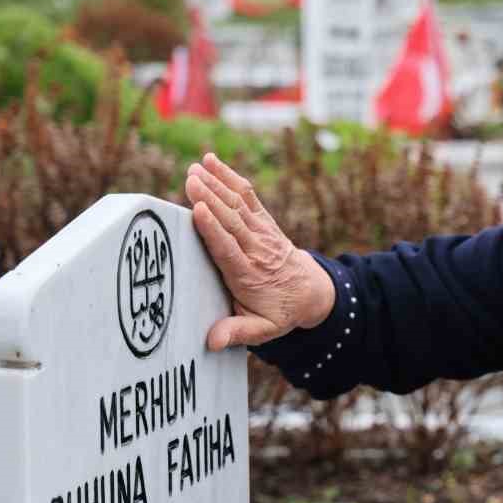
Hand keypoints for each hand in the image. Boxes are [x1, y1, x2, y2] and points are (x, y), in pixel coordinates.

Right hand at [184, 153, 334, 350]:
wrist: (312, 292)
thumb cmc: (279, 312)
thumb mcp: (263, 330)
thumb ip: (237, 332)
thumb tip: (212, 341)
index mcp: (249, 276)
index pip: (229, 250)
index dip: (214, 230)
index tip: (199, 211)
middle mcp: (256, 250)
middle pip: (231, 221)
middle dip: (211, 199)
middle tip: (190, 180)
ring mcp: (262, 232)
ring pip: (238, 205)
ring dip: (217, 184)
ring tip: (195, 167)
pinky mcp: (263, 221)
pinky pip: (247, 196)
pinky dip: (230, 178)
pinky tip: (211, 161)